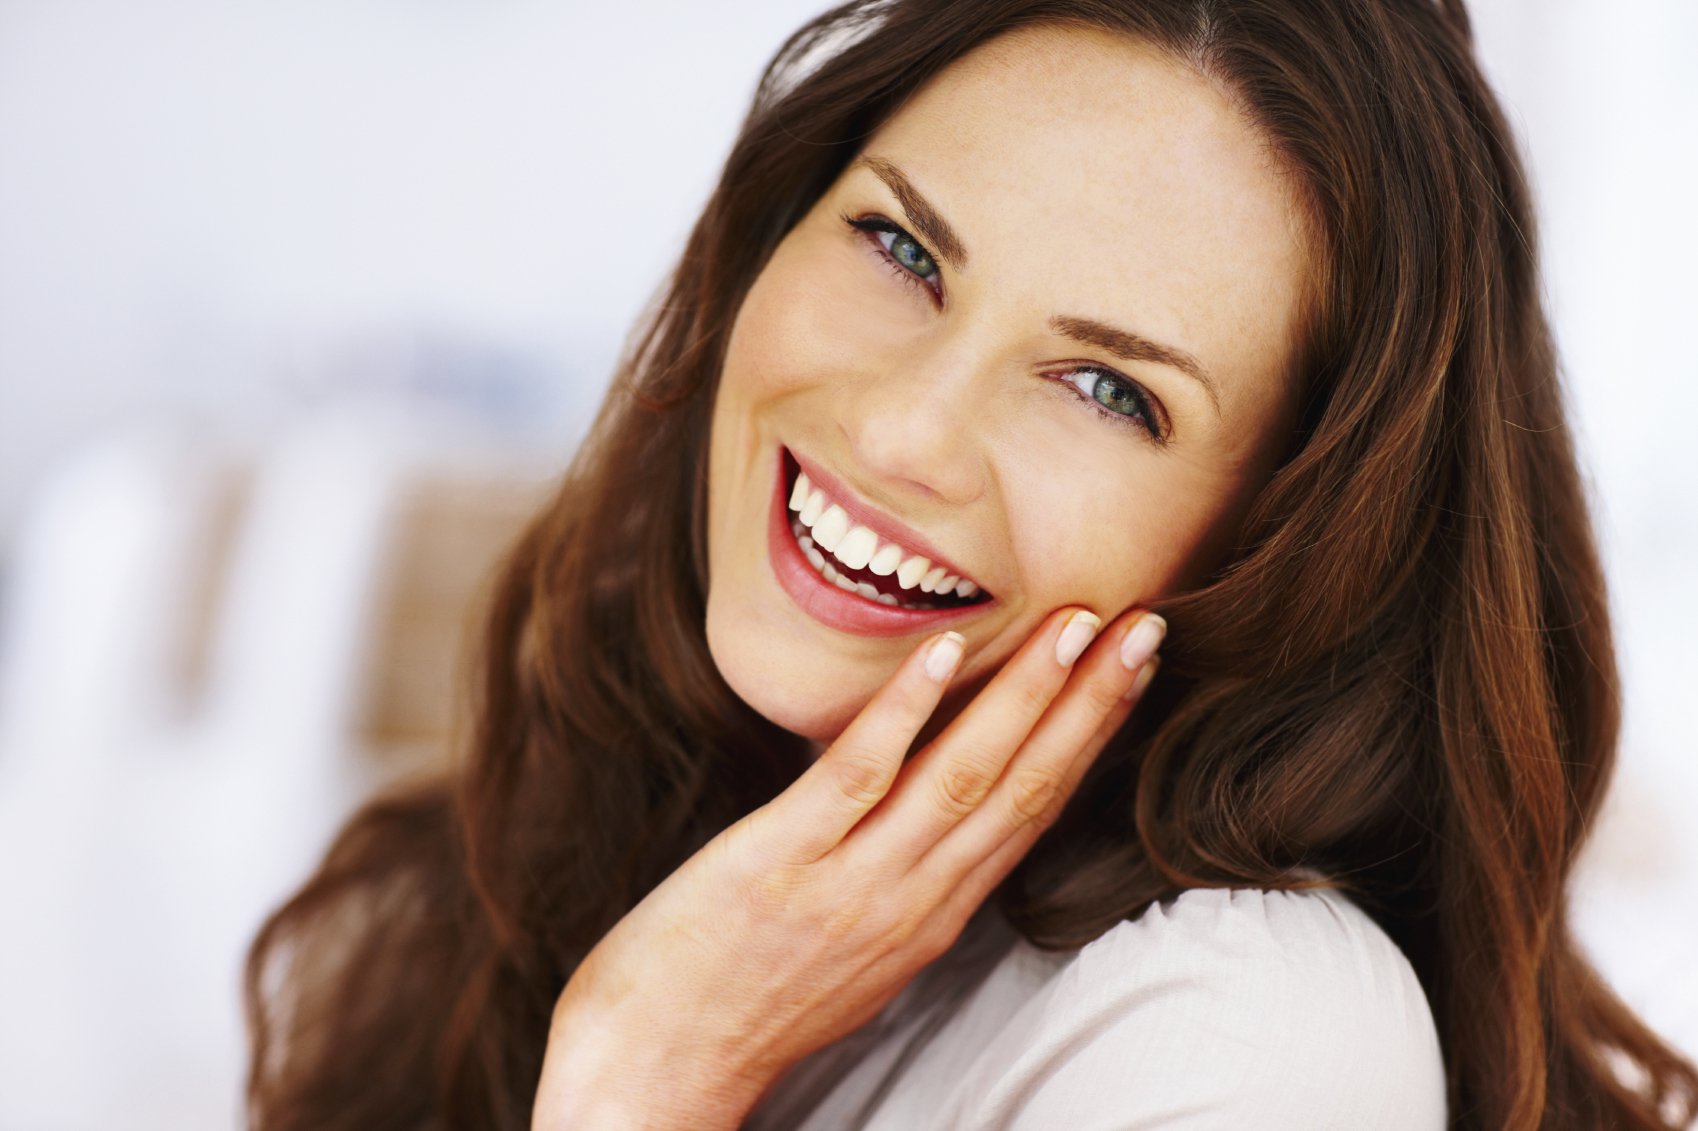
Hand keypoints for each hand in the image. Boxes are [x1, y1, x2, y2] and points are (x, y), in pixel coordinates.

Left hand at [530, 605, 1166, 1130]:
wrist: (659, 1067)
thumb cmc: (747, 997)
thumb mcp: (857, 948)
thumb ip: (901, 877)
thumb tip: (922, 807)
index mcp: (934, 912)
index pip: (1035, 809)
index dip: (1092, 734)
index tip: (1132, 666)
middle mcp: (912, 898)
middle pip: (1025, 787)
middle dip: (1092, 703)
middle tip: (1145, 625)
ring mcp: (852, 881)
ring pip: (962, 777)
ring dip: (1027, 695)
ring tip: (1076, 626)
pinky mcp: (780, 861)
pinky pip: (857, 776)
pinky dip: (906, 710)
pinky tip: (945, 651)